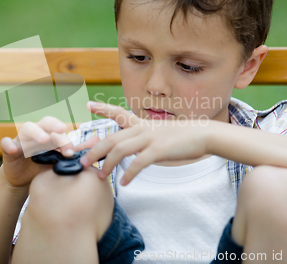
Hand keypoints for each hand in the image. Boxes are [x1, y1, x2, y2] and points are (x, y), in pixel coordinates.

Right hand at [0, 116, 99, 188]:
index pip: (58, 129)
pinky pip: (6, 144)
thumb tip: (98, 140)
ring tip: (43, 140)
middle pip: (45, 123)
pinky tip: (12, 148)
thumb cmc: (45, 165)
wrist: (26, 179)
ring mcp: (22, 139)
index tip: (72, 151)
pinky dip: (8, 144)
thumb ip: (77, 150)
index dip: (65, 138)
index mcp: (49, 133)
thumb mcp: (61, 158)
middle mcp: (36, 132)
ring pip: (27, 129)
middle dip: (53, 128)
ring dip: (36, 133)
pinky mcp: (9, 149)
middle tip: (61, 132)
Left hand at [80, 101, 214, 184]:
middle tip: (82, 162)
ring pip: (120, 149)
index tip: (88, 104)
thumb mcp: (158, 133)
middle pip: (111, 138)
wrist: (204, 134)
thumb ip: (143, 138)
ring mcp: (150, 138)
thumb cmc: (181, 137)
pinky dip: (129, 173)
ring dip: (107, 164)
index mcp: (141, 124)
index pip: (118, 113)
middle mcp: (142, 129)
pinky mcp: (159, 150)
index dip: (102, 108)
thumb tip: (132, 149)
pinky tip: (124, 182)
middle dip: (94, 150)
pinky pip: (138, 162)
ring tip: (100, 175)